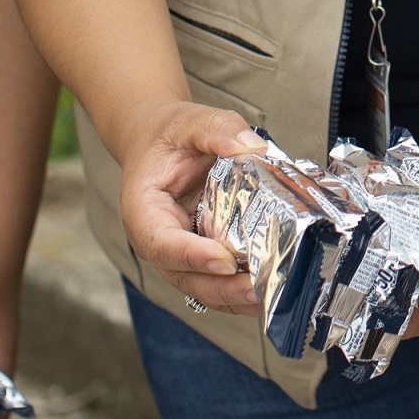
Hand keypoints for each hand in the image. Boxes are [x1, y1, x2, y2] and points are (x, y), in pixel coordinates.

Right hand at [114, 100, 266, 313]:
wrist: (160, 142)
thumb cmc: (171, 135)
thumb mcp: (190, 121)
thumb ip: (217, 129)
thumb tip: (251, 146)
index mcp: (144, 210)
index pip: (162, 243)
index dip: (193, 256)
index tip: (225, 260)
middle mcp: (159, 240)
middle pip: (184, 277)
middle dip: (222, 288)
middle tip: (259, 289)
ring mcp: (180, 253)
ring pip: (203, 288)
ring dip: (236, 297)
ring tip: (274, 296)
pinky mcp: (202, 256)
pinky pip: (219, 281)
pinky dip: (243, 291)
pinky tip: (274, 291)